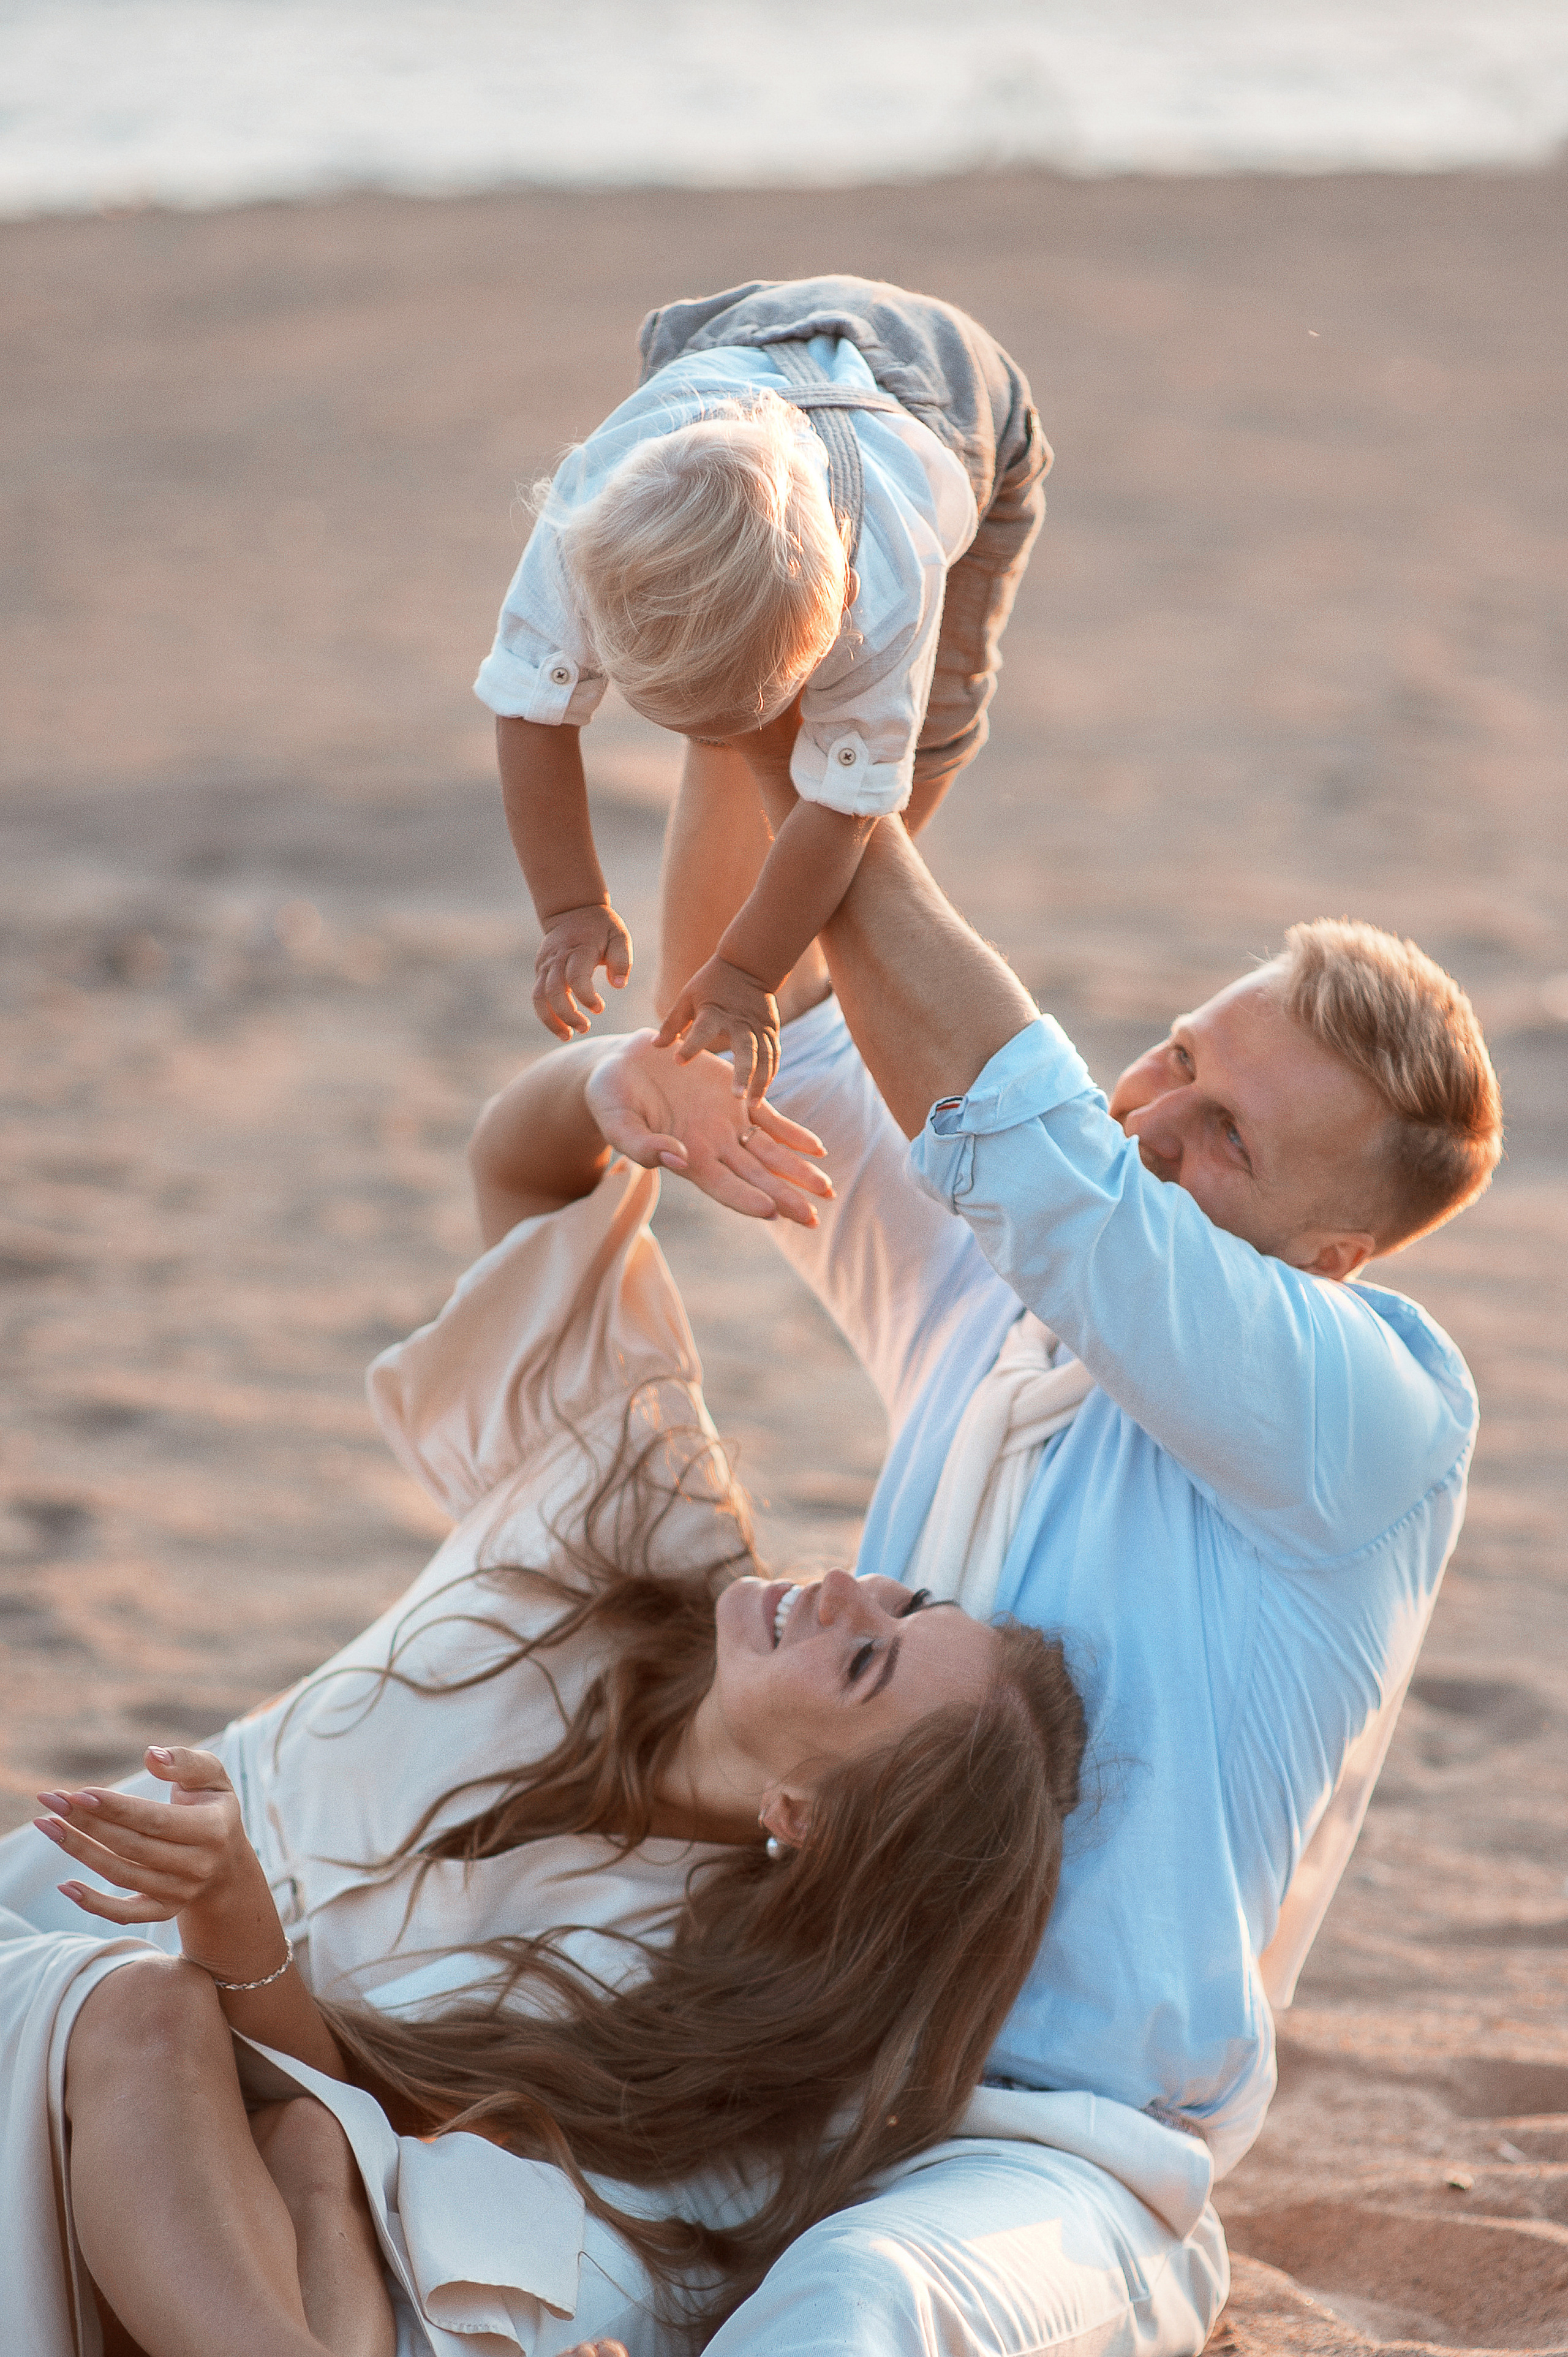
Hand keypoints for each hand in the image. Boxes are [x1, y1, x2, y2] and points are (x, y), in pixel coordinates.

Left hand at [35, 1746, 286, 1983]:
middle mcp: (198, 1865)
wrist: (227, 1863)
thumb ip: (185, 1761)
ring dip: (80, 1851)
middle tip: (51, 1801)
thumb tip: (151, 1755)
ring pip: (121, 1874)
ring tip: (47, 1826)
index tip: (79, 1793)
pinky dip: (94, 1904)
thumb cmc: (212, 1807)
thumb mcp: (212, 1777)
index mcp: (213, 1829)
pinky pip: (125, 1914)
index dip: (116, 1808)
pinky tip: (64, 1886)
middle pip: (131, 1846)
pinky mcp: (163, 1911)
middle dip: (87, 1823)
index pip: (155, 1820)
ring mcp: (180, 1892)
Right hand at [534, 903, 632, 1040]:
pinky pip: (537, 996)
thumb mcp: (618, 936)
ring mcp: (545, 964)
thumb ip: (621, 960)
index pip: (576, 977)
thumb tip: (619, 985)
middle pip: (554, 991)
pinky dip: (546, 1015)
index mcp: (579, 949)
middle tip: (585, 1028)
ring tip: (568, 1036)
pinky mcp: (539, 971)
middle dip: (567, 1014)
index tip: (600, 1008)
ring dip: (551, 1020)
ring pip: (539, 997)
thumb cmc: (601, 928)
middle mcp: (557, 957)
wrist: (572, 910)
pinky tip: (561, 1028)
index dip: (586, 997)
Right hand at [585, 1030, 831, 1225]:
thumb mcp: (617, 1121)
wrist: (623, 1064)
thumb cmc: (611, 1099)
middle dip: (786, 1198)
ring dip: (798, 1171)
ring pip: (771, 1153)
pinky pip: (771, 1119)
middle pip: (756, 1178)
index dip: (746, 1199)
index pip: (723, 1186)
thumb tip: (675, 1158)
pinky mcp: (736, 1097)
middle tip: (812, 1219)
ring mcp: (728, 1124)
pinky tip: (818, 1149)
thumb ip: (642, 1144)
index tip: (771, 1211)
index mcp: (687, 1159)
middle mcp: (714, 1147)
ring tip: (826, 1190)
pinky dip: (794, 1134)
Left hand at [653, 954, 778, 1101]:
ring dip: (760, 1081)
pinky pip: (774, 1055)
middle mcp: (740, 1021)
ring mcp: (759, 1026)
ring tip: (752, 1105)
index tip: (678, 1061)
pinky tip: (761, 1093)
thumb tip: (655, 1046)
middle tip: (736, 1097)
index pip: (703, 1030)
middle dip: (743, 1073)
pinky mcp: (771, 1029)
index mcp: (714, 1011)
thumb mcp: (687, 998)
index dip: (692, 1045)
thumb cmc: (711, 983)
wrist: (748, 965)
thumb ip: (673, 1023)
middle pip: (746, 1049)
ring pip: (765, 1056)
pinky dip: (769, 1074)